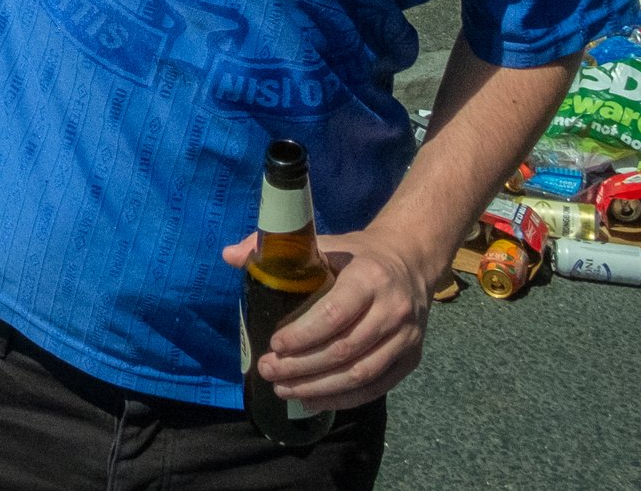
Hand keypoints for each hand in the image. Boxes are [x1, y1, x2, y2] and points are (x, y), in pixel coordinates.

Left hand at [221, 228, 431, 409]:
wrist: (412, 260)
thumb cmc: (358, 254)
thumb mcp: (324, 242)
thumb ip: (277, 249)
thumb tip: (228, 255)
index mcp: (369, 277)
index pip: (334, 314)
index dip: (302, 335)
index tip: (274, 344)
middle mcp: (393, 309)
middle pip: (344, 350)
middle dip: (302, 367)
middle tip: (268, 371)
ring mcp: (406, 338)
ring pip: (360, 374)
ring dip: (319, 388)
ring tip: (284, 389)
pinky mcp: (412, 359)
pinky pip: (376, 387)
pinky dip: (343, 399)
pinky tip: (312, 398)